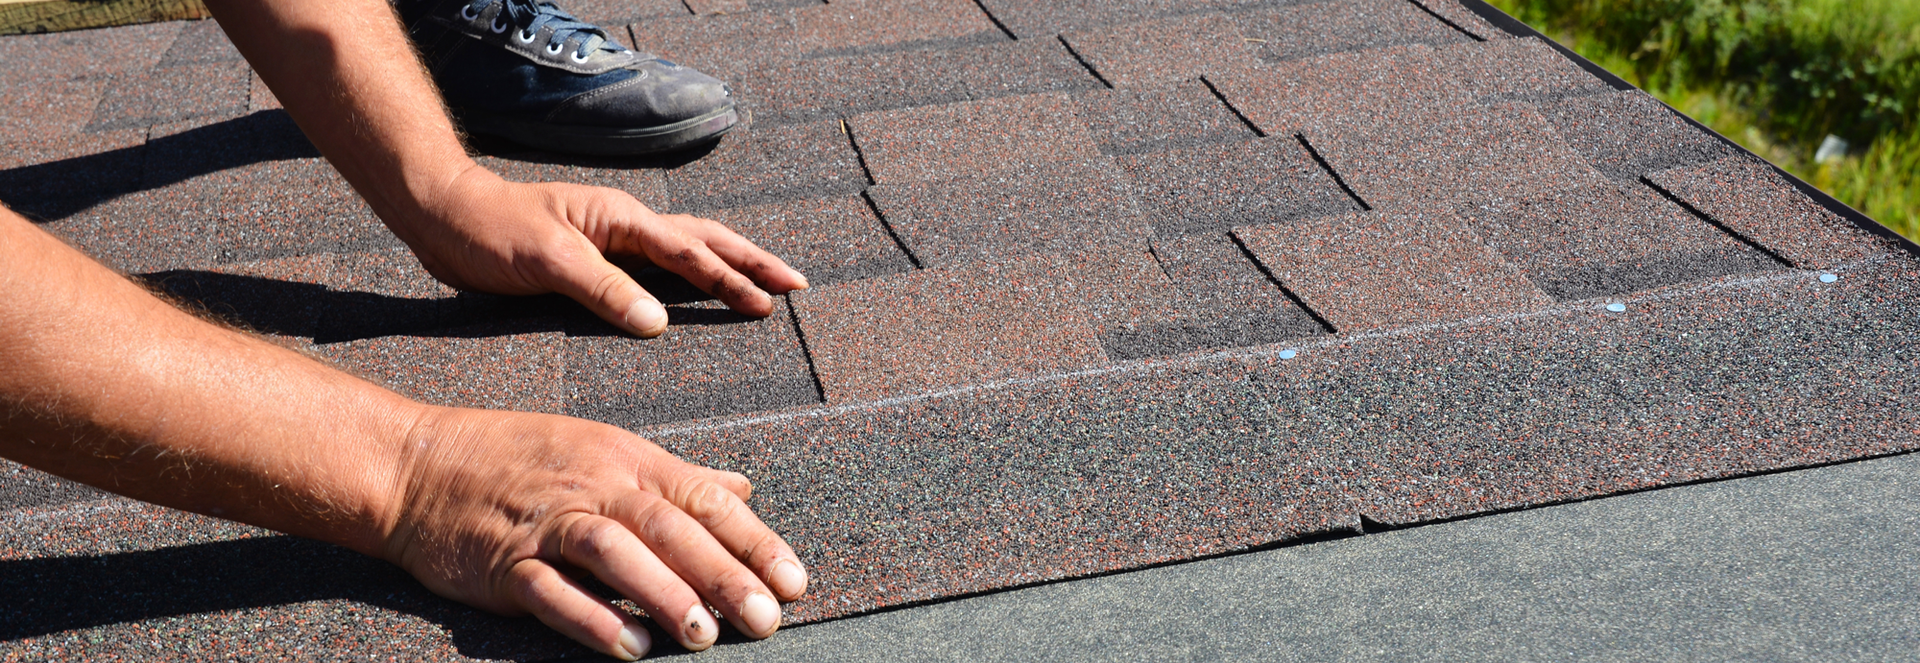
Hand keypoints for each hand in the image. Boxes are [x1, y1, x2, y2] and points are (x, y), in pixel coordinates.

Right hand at [383, 404, 808, 658]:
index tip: (794, 582)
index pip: (705, 499)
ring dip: (664, 595)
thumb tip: (742, 489)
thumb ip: (677, 477)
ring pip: (616, 553)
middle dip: (724, 575)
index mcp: (627, 459)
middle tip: (766, 619)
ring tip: (703, 636)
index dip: (754, 541)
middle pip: (670, 528)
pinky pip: (553, 592)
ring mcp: (547, 524)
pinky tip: (629, 648)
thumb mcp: (605, 450)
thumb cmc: (520, 459)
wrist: (419, 464)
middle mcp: (593, 486)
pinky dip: (593, 619)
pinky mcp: (505, 563)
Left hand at [393, 164, 808, 336]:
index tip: (767, 304)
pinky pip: (660, 266)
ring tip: (768, 283)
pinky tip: (703, 291)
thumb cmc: (488, 233)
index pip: (689, 253)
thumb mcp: (546, 261)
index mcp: (621, 220)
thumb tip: (659, 323)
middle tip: (797, 285)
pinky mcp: (598, 258)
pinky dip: (693, 275)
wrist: (443, 216)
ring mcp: (614, 239)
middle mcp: (625, 225)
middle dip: (753, 262)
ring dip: (730, 264)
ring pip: (688, 248)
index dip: (730, 280)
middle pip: (706, 240)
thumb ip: (604, 290)